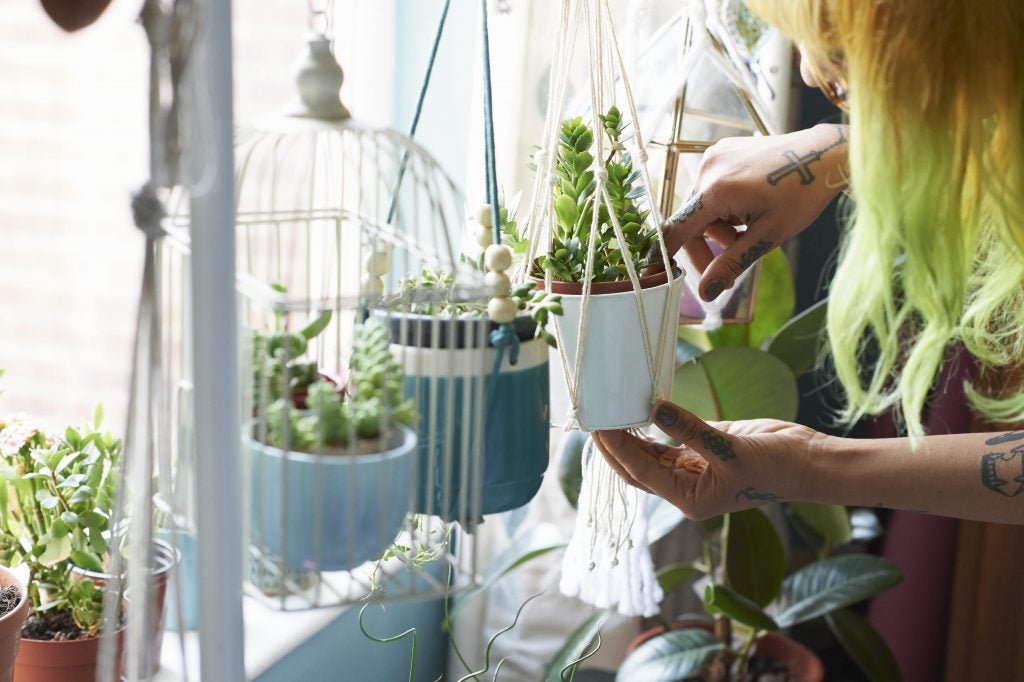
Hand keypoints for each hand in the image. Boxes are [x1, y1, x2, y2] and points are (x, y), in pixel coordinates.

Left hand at [592, 400, 823, 519]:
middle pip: (637, 467)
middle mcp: (686, 487)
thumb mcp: (730, 448)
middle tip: (594, 416)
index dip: (618, 449)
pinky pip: (670, 438)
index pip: (640, 473)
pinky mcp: (704, 449)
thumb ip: (690, 429)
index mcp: (688, 499)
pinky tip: (638, 409)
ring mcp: (694, 468)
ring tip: (610, 409)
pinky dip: (653, 425)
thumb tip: (655, 409)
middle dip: (614, 445)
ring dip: (630, 435)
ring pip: (651, 453)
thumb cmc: (776, 467)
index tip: (600, 425)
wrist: (808, 462)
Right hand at [660, 124, 847, 300]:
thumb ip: (731, 264)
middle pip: (690, 221)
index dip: (664, 255)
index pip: (676, 230)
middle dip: (707, 245)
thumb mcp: (768, 237)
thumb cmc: (801, 194)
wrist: (824, 155)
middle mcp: (707, 168)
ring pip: (702, 207)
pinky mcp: (721, 151)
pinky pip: (711, 188)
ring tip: (749, 227)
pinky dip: (723, 206)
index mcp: (716, 190)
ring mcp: (713, 156)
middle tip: (731, 261)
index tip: (655, 275)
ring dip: (718, 225)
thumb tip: (705, 294)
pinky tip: (748, 207)